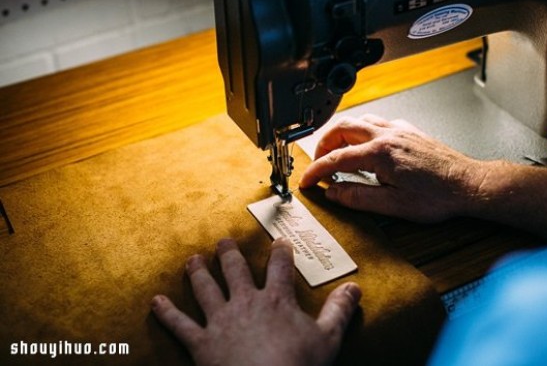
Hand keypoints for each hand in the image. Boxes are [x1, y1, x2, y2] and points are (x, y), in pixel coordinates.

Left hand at [152, 238, 360, 365]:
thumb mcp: (328, 339)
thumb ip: (339, 311)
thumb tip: (354, 288)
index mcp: (276, 300)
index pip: (280, 266)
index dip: (280, 252)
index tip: (279, 242)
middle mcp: (245, 303)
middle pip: (235, 269)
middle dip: (229, 252)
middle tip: (224, 241)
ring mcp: (220, 321)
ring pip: (205, 288)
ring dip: (198, 272)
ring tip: (193, 259)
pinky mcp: (201, 343)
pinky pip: (180, 325)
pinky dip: (166, 313)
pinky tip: (156, 302)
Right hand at [299, 115, 488, 222]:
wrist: (468, 185)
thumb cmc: (438, 196)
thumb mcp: (394, 205)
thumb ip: (358, 197)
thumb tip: (333, 192)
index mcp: (381, 153)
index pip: (336, 158)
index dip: (316, 170)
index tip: (306, 181)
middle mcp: (388, 135)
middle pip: (342, 128)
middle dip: (323, 144)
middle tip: (318, 164)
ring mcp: (398, 130)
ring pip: (358, 120)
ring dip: (341, 135)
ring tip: (336, 153)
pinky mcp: (408, 131)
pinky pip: (376, 122)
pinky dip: (360, 131)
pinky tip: (364, 146)